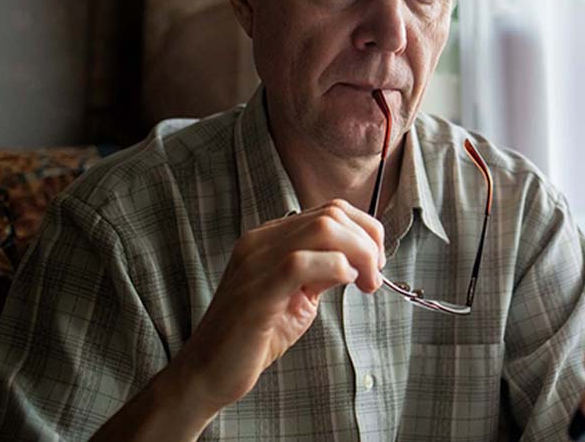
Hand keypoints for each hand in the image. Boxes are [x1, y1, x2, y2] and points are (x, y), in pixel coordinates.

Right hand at [167, 200, 385, 415]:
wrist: (209, 373)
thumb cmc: (254, 338)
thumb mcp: (298, 296)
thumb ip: (323, 272)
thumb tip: (357, 260)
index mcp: (269, 238)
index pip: (329, 211)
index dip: (364, 230)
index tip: (375, 263)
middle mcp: (260, 242)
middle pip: (331, 215)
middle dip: (368, 242)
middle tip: (374, 278)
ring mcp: (255, 263)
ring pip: (323, 229)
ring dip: (359, 254)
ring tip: (366, 284)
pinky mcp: (256, 291)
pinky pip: (301, 262)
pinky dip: (335, 268)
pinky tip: (345, 284)